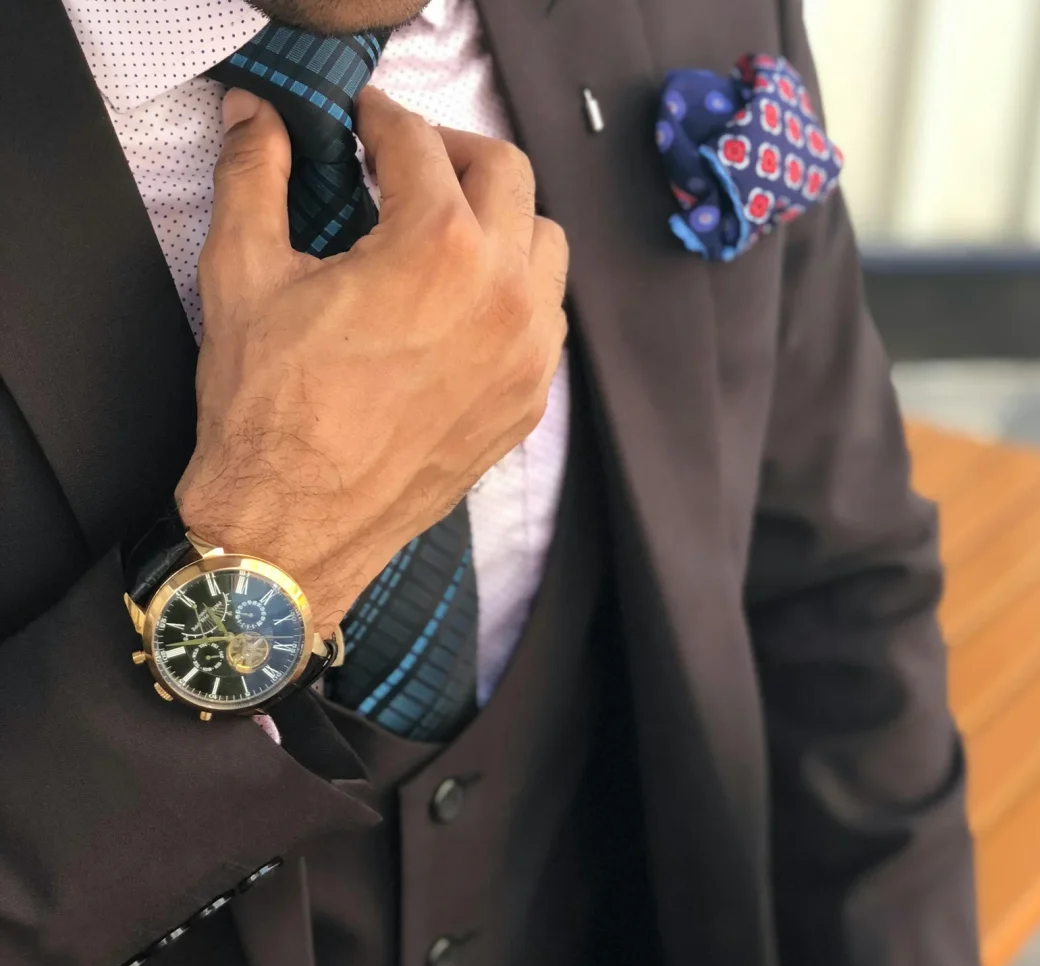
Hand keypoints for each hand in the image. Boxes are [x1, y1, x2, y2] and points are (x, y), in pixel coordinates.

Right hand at [176, 86, 569, 634]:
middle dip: (453, 154)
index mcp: (438, 249)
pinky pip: (547, 319)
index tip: (365, 124)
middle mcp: (503, 295)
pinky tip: (465, 307)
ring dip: (500, 222)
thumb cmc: (269, 411)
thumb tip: (256, 118)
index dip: (383, 119)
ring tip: (443, 236)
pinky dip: (516, 292)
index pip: (421, 143)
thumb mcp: (244, 277)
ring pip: (545, 246)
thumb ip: (255, 177)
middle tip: (405, 167)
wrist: (295, 527)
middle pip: (507, 174)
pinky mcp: (527, 402)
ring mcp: (527, 355)